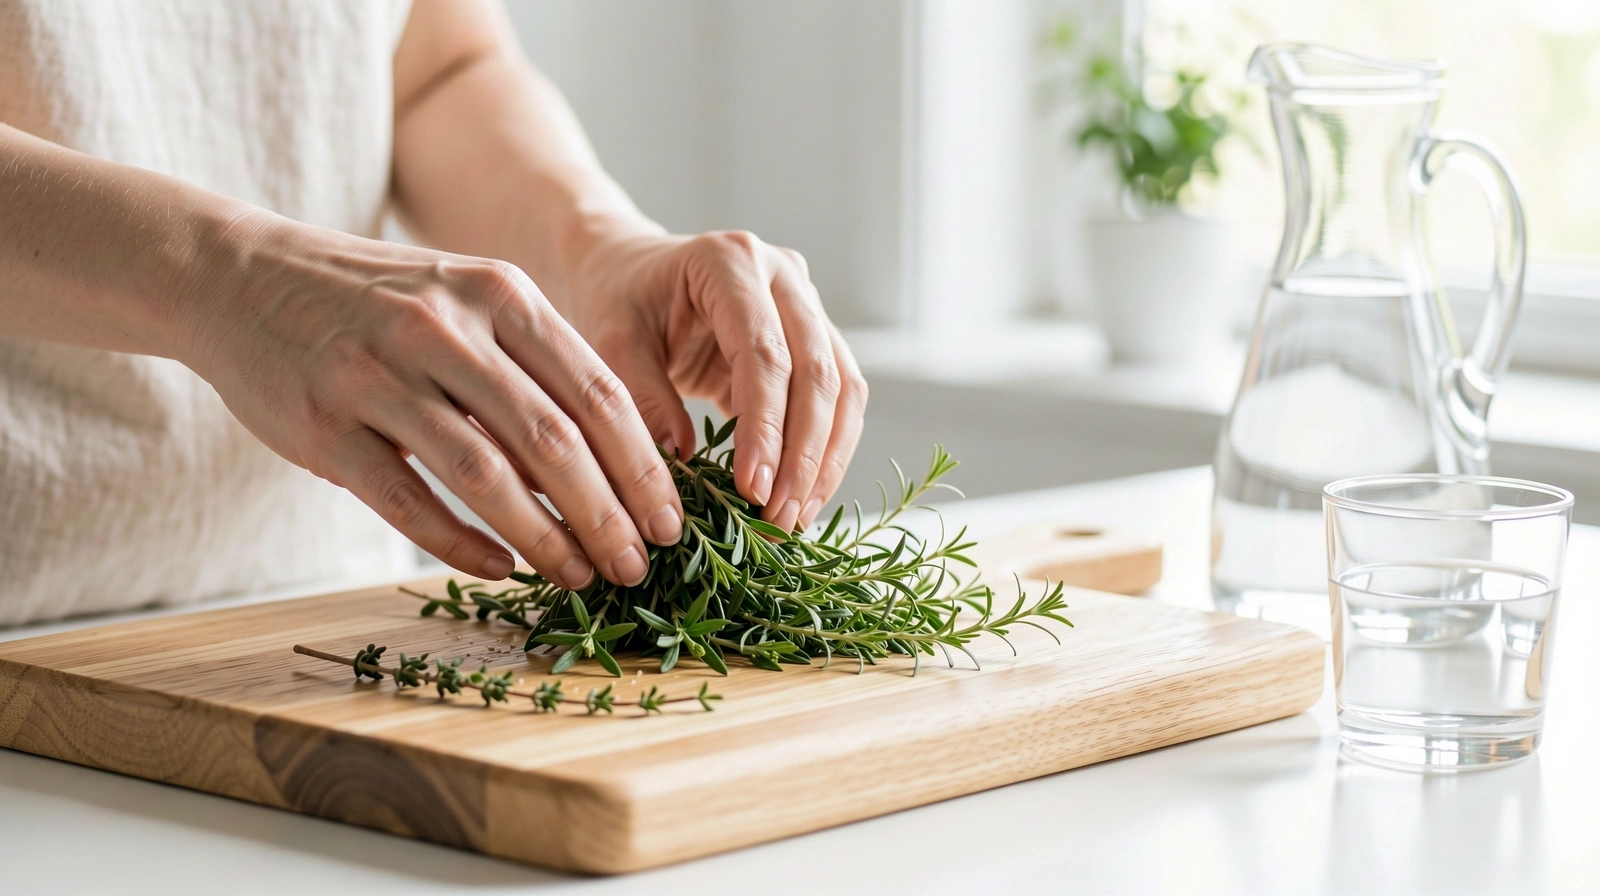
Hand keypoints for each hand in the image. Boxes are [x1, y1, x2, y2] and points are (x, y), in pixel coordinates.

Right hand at [180, 214, 684, 587]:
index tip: (672, 521)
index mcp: (499, 294)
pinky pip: (410, 502)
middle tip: (639, 565)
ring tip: (581, 578)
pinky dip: (464, 545)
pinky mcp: (325, 427)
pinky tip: (502, 570)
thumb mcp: (466, 299)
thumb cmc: (377, 301)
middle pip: (555, 440)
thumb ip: (535, 365)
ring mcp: (380, 377)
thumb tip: (617, 462)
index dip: (644, 467)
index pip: (599, 392)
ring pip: (487, 476)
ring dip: (546, 540)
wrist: (239, 275)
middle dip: (610, 515)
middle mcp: (445, 329)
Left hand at [558, 230, 867, 532]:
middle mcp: (783, 274)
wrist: (628, 269)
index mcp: (729, 262)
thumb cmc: (617, 300)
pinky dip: (826, 451)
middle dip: (803, 455)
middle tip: (778, 519)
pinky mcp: (816, 337)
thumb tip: (684, 460)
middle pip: (817, 372)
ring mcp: (807, 303)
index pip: (764, 354)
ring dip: (824, 459)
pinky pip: (840, 399)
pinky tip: (803, 496)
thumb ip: (644, 397)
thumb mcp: (612, 343)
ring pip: (843, 388)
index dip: (765, 428)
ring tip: (794, 518)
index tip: (753, 490)